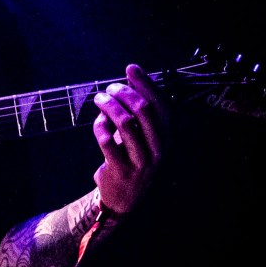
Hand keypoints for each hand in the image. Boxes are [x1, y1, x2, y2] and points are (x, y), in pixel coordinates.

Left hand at [91, 64, 167, 214]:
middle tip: (109, 88)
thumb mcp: (143, 135)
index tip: (130, 68)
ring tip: (99, 98)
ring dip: (108, 106)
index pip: (160, 104)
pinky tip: (98, 121)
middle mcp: (159, 149)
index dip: (146, 84)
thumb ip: (138, 110)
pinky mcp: (121, 169)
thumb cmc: (131, 157)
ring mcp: (141, 161)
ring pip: (125, 123)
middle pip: (143, 110)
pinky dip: (99, 125)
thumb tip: (131, 74)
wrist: (123, 198)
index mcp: (167, 137)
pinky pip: (106, 140)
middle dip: (123, 93)